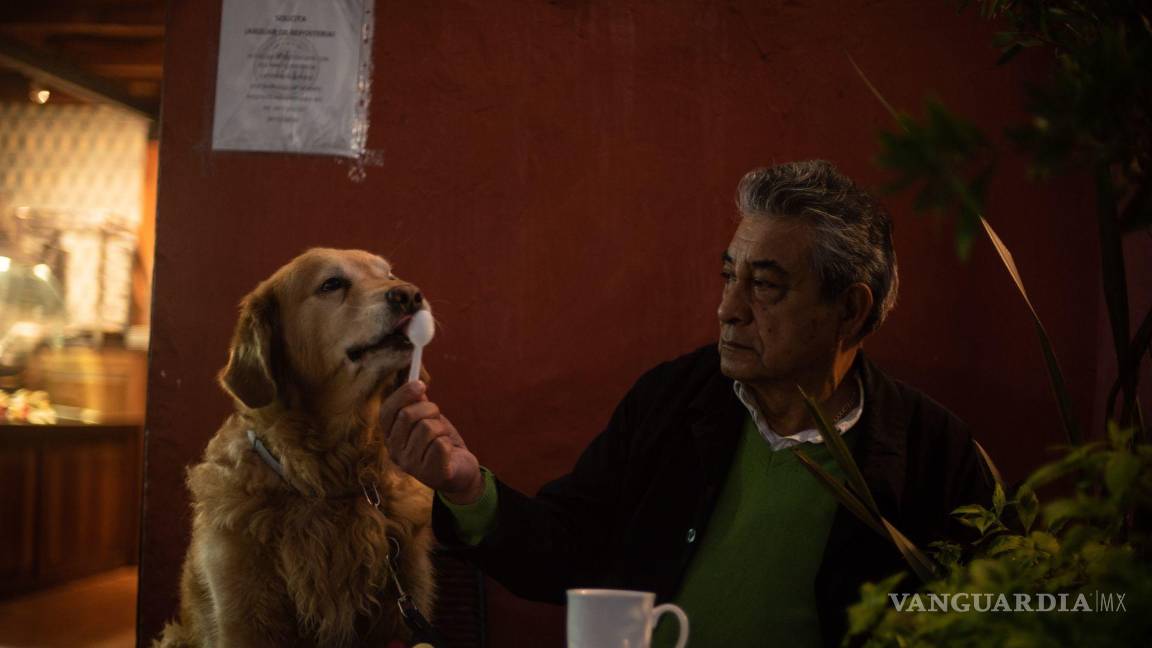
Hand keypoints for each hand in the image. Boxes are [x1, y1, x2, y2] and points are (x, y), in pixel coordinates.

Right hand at [379, 381, 483, 504]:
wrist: (461, 472)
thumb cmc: (441, 443)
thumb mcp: (427, 420)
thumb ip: (418, 404)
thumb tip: (415, 385)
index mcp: (390, 437)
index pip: (386, 412)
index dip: (402, 395)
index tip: (421, 384)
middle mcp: (395, 452)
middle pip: (408, 416)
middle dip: (429, 409)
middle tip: (437, 417)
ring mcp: (411, 465)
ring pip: (427, 428)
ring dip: (441, 428)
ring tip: (442, 438)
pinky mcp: (430, 474)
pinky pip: (440, 444)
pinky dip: (448, 443)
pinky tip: (447, 452)